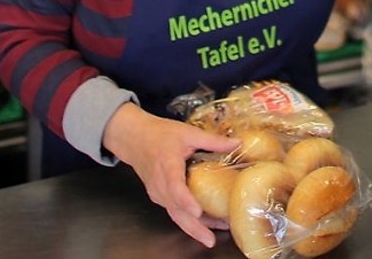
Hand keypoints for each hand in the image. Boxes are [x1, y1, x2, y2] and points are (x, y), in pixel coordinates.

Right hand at [103, 103, 239, 247]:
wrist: (134, 139)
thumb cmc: (159, 134)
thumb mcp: (188, 133)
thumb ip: (213, 141)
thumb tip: (238, 143)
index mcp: (167, 164)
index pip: (174, 186)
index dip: (186, 200)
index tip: (197, 212)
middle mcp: (160, 183)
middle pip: (175, 209)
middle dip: (193, 227)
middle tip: (210, 239)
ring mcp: (158, 193)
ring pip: (175, 215)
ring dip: (194, 227)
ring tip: (215, 234)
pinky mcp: (159, 198)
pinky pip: (174, 212)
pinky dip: (188, 221)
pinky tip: (206, 224)